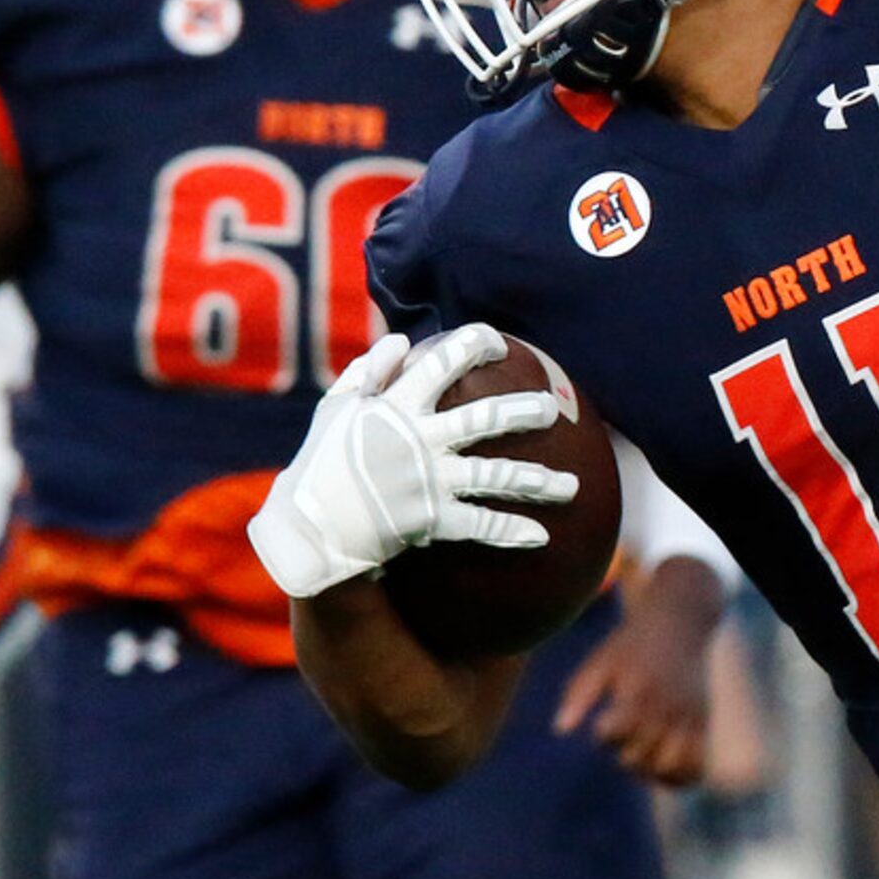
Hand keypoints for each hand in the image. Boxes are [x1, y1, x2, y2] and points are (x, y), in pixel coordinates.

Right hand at [248, 325, 577, 599]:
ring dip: (539, 481)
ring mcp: (428, 481)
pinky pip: (480, 526)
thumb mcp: (335, 411)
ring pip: (496, 476)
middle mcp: (419, 440)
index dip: (475, 345)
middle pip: (485, 418)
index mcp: (396, 406)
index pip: (444, 362)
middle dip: (525, 411)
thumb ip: (369, 373)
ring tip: (573, 486)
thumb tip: (402, 340)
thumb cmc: (322, 465)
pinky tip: (542, 537)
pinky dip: (511, 532)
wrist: (306, 529)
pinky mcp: (430, 520)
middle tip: (554, 408)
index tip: (499, 343)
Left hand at [553, 558, 723, 786]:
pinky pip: (695, 765)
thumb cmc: (631, 644)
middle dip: (623, 753)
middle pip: (638, 756)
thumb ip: (578, 694)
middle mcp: (667, 707)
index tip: (604, 723)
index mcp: (638, 691)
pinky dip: (679, 776)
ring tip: (641, 755)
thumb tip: (560, 730)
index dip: (605, 734)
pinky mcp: (704, 724)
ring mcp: (689, 717)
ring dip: (649, 771)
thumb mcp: (600, 661)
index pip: (617, 734)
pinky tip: (662, 766)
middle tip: (622, 736)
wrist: (680, 623)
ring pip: (669, 766)